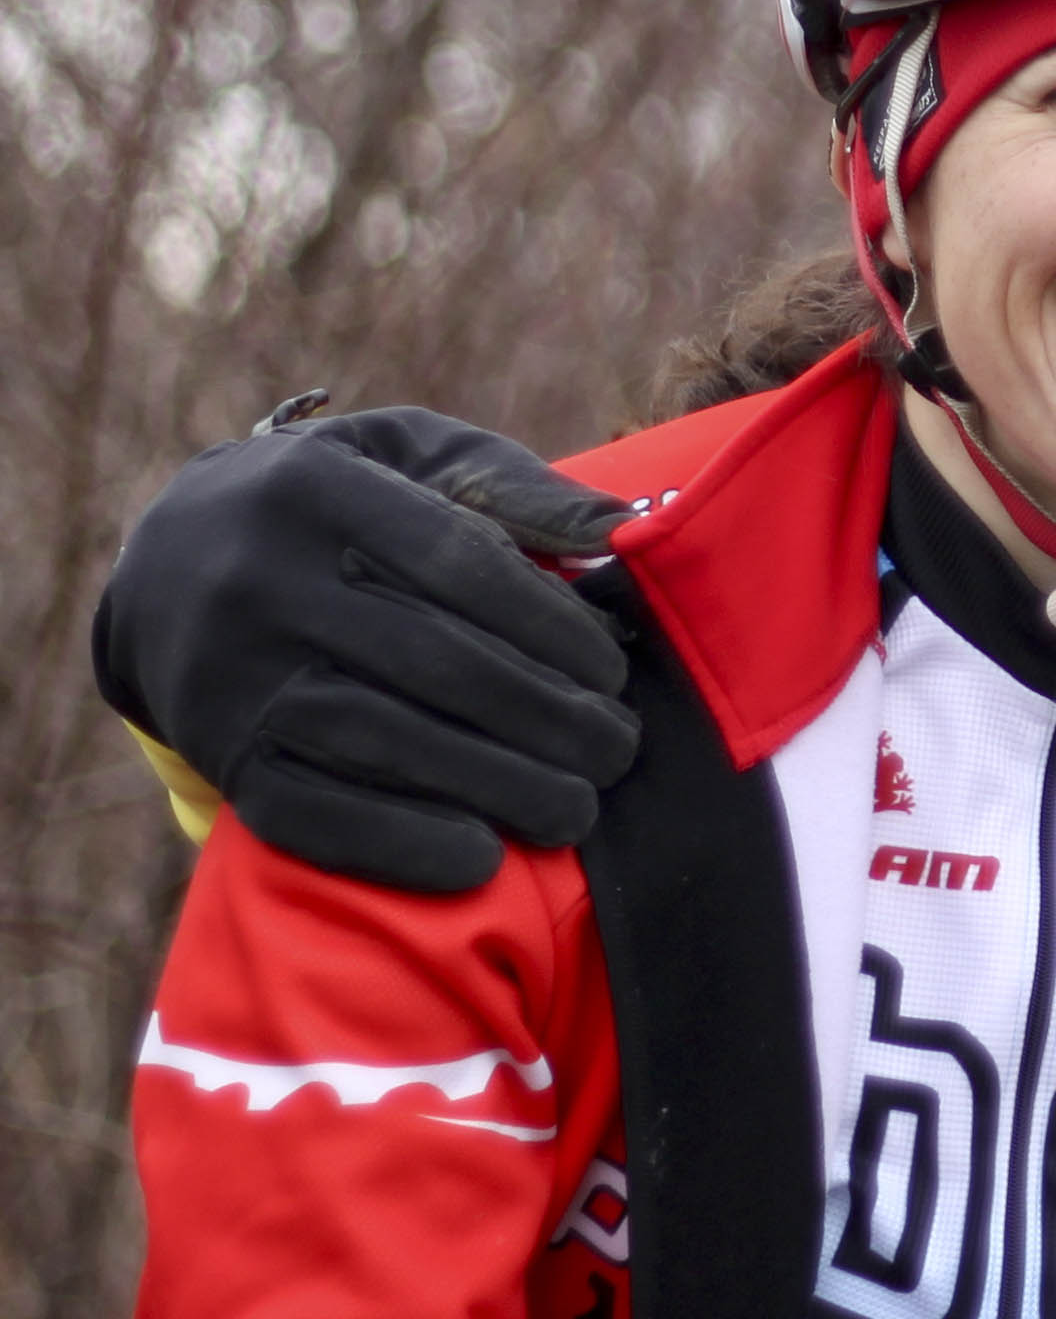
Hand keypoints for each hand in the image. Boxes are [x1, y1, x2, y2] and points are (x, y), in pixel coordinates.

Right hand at [94, 405, 641, 892]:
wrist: (168, 561)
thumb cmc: (342, 502)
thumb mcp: (415, 459)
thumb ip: (514, 490)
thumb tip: (624, 529)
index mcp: (318, 489)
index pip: (458, 562)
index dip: (550, 625)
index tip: (612, 671)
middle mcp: (261, 580)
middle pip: (429, 660)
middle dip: (543, 715)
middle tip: (617, 750)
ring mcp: (228, 672)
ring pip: (376, 740)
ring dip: (491, 786)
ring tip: (576, 810)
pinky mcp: (214, 750)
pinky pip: (305, 813)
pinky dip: (396, 842)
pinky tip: (478, 859)